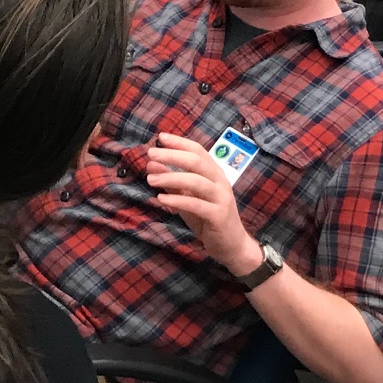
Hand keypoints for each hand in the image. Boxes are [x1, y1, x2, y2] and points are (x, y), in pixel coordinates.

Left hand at [145, 131, 261, 275]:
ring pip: (196, 181)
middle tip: (151, 154)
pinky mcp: (218, 216)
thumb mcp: (187, 197)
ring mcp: (221, 198)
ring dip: (171, 177)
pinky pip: (196, 204)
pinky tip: (161, 198)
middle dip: (172, 155)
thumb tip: (151, 164)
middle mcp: (220, 182)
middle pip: (196, 162)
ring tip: (150, 179)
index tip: (160, 137)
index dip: (180, 142)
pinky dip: (177, 200)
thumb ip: (172, 181)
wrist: (232, 245)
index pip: (198, 151)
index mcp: (214, 173)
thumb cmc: (208, 218)